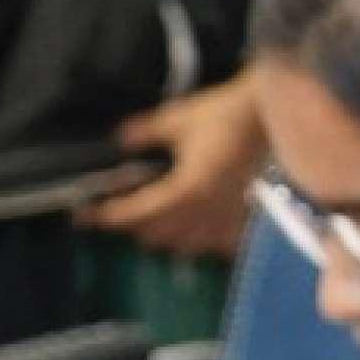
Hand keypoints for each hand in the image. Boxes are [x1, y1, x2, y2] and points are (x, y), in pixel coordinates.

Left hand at [84, 79, 263, 258]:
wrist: (272, 115)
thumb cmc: (225, 113)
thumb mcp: (178, 117)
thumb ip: (144, 132)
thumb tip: (119, 140)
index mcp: (187, 188)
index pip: (138, 212)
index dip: (109, 216)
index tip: (86, 217)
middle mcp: (206, 211)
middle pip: (157, 235)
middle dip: (133, 226)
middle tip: (117, 211)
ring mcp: (227, 218)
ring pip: (184, 246)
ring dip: (163, 236)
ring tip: (151, 221)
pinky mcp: (244, 217)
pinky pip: (216, 246)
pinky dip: (200, 242)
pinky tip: (193, 230)